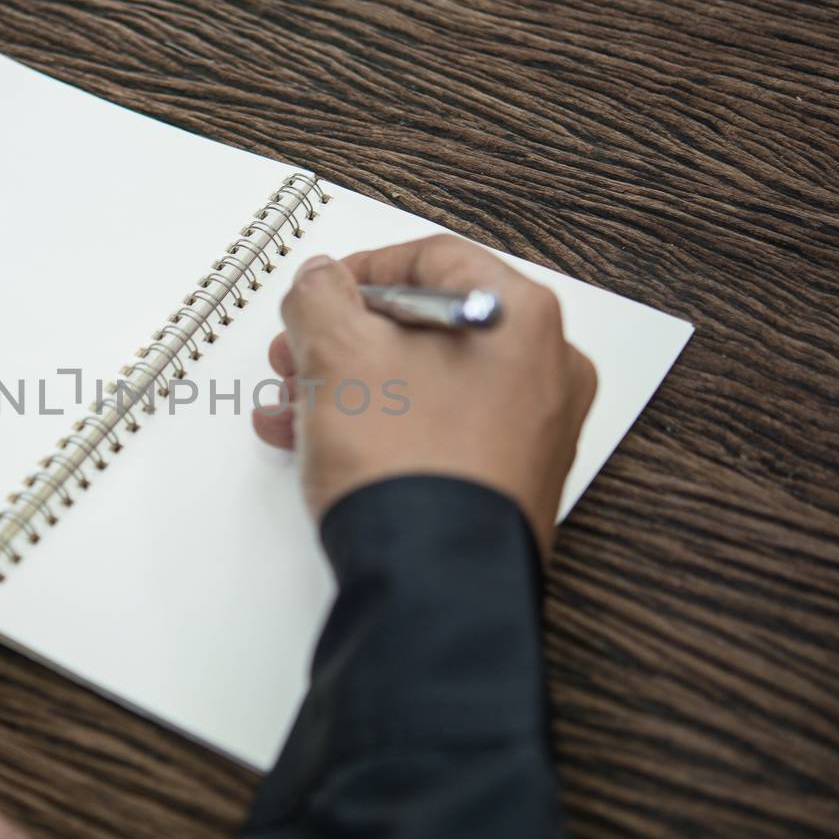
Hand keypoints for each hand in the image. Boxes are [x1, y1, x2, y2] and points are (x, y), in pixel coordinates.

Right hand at [252, 234, 596, 558]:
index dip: (359, 271)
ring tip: (294, 411)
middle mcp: (544, 369)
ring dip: (350, 387)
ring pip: (426, 384)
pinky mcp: (508, 481)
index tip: (317, 294)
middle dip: (345, 341)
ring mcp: (532, 431)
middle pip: (427, 326)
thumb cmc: (406, 466)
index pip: (432, 258)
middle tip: (298, 357)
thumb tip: (320, 281)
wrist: (431, 580)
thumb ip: (320, 297)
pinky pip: (437, 432)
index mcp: (520, 315)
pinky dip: (381, 428)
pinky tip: (323, 444)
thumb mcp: (336, 353)